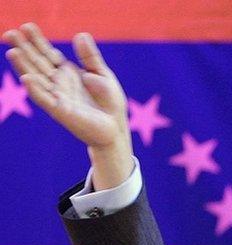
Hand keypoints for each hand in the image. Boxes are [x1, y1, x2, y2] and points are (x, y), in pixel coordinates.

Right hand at [4, 23, 132, 188]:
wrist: (117, 128)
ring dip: (23, 66)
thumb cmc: (110, 103)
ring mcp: (57, 97)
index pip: (47, 54)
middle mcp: (58, 83)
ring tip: (12, 52)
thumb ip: (90, 56)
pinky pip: (45, 100)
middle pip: (37, 63)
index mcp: (66, 73)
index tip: (26, 26)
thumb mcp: (102, 74)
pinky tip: (26, 78)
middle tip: (9, 33)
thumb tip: (80, 34)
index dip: (37, 41)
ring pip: (36, 79)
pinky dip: (35, 89)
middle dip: (23, 49)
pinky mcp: (61, 111)